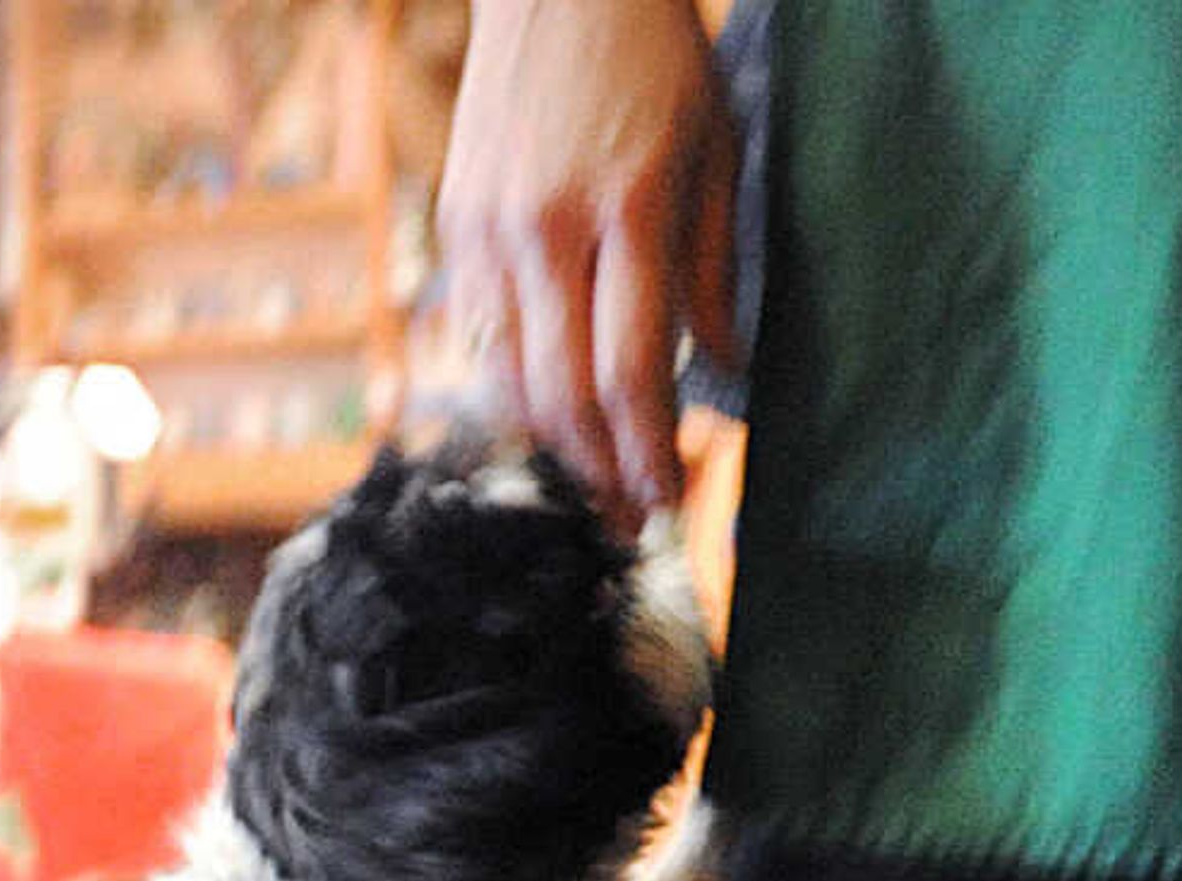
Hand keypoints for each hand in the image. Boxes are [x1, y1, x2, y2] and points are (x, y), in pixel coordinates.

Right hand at [439, 0, 738, 524]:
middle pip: (565, 396)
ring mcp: (490, 232)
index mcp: (626, 211)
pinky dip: (514, 388)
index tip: (668, 498)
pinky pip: (481, 336)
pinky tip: (547, 415)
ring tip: (588, 483)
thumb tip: (724, 371)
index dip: (649, 453)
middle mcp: (546, 230)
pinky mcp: (457, 225)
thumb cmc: (654, 59)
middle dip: (598, 473)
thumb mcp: (715, 148)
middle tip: (626, 520)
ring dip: (550, 446)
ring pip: (509, 380)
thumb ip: (715, 266)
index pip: (632, 373)